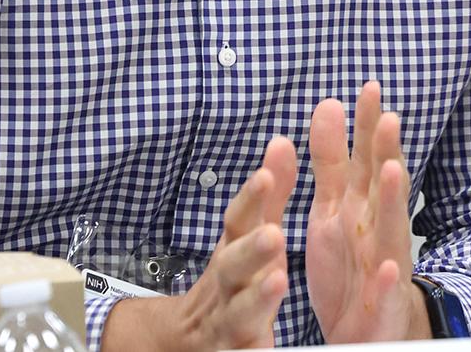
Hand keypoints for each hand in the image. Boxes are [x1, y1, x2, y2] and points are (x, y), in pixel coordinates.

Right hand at [101, 136, 296, 351]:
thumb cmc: (234, 275)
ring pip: (238, 313)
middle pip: (232, 266)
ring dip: (256, 300)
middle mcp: (226, 285)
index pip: (237, 221)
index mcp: (232, 250)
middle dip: (251, 250)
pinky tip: (266, 351)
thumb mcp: (249, 234)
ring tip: (278, 283)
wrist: (188, 338)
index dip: (250, 199)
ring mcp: (227, 323)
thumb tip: (282, 140)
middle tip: (275, 235)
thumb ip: (269, 195)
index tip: (266, 176)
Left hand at [305, 81, 430, 342]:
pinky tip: (389, 266)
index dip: (368, 125)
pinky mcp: (382, 306)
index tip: (368, 86)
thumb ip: (330, 157)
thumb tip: (330, 102)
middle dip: (387, 153)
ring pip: (392, 231)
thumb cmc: (349, 262)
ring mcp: (384, 265)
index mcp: (360, 203)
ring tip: (394, 170)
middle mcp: (376, 228)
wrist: (362, 330)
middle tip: (388, 117)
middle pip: (384, 186)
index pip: (367, 158)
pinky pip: (385, 293)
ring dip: (394, 202)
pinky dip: (387, 280)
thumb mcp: (332, 204)